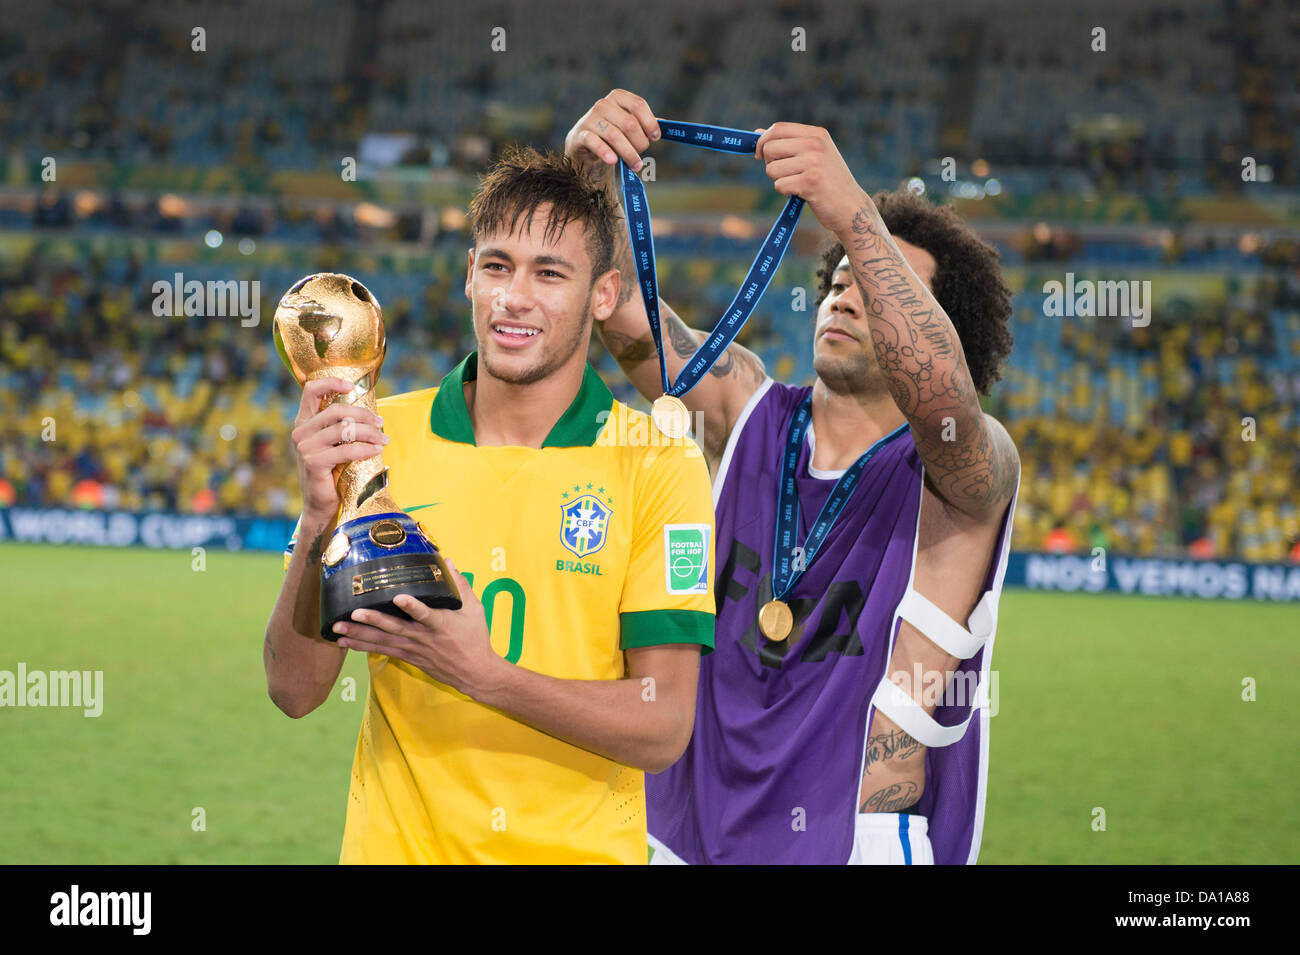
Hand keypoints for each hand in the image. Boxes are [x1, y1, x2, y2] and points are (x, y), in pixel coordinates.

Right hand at [290, 378, 388, 519]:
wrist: (322, 505)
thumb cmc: (333, 472)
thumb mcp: (334, 445)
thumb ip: (341, 426)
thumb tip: (371, 413)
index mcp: (303, 422)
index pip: (311, 390)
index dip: (332, 383)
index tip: (352, 387)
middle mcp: (300, 432)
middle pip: (336, 410)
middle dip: (363, 415)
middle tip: (380, 423)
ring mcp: (304, 447)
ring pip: (344, 430)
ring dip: (369, 433)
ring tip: (384, 439)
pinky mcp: (313, 462)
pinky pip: (346, 450)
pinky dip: (366, 449)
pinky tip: (377, 450)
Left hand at [331, 560, 505, 699]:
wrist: (474, 672)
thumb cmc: (475, 637)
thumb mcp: (474, 609)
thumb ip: (460, 585)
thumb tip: (447, 562)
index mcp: (441, 624)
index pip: (426, 614)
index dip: (413, 607)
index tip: (399, 597)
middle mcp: (423, 637)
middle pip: (394, 629)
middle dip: (372, 621)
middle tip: (352, 613)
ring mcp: (413, 649)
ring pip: (382, 642)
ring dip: (359, 635)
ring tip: (338, 629)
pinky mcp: (408, 657)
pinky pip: (382, 651)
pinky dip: (362, 647)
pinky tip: (345, 642)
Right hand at [564, 88, 660, 176]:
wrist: (585, 147)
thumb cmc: (613, 135)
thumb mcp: (628, 126)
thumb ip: (645, 124)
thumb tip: (668, 126)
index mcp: (618, 97)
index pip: (638, 105)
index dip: (650, 122)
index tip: (656, 137)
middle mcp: (603, 104)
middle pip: (629, 123)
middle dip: (640, 143)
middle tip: (642, 155)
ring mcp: (589, 119)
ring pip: (615, 135)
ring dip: (629, 154)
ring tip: (636, 166)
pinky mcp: (580, 135)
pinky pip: (594, 142)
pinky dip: (605, 152)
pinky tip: (613, 161)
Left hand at [754, 122, 867, 237]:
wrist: (851, 207)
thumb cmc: (828, 182)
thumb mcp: (814, 156)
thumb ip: (788, 143)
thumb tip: (757, 133)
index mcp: (816, 134)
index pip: (778, 128)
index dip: (763, 141)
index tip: (759, 155)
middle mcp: (815, 144)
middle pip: (770, 148)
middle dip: (769, 164)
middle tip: (784, 173)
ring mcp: (813, 162)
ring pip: (771, 169)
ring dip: (779, 181)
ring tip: (797, 184)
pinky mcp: (810, 182)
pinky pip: (779, 185)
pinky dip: (786, 193)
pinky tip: (801, 193)